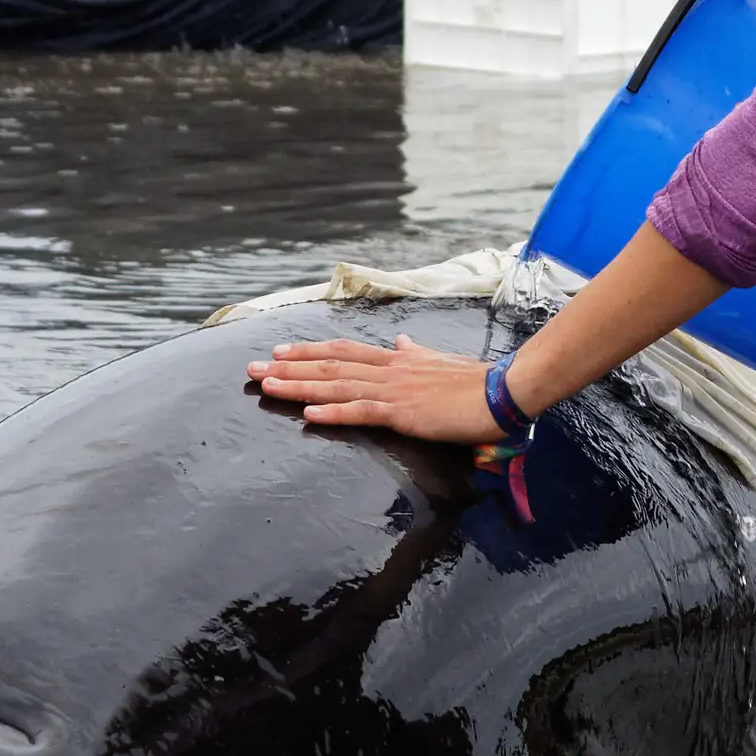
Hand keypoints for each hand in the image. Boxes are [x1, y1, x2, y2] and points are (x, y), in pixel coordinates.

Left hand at [247, 335, 503, 442]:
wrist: (503, 391)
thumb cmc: (476, 381)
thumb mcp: (439, 361)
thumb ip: (416, 352)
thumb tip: (401, 340)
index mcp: (396, 358)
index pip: (343, 351)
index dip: (308, 350)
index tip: (279, 351)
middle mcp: (388, 368)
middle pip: (329, 365)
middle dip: (288, 367)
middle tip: (252, 368)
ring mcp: (394, 389)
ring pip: (337, 385)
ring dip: (299, 387)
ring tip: (266, 386)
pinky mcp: (404, 413)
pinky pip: (362, 412)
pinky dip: (334, 413)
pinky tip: (309, 416)